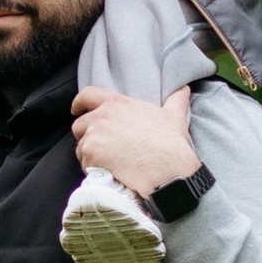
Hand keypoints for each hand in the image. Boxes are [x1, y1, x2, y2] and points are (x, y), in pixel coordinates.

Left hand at [69, 84, 199, 198]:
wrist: (167, 170)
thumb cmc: (170, 143)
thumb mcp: (174, 115)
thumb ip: (176, 100)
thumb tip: (184, 89)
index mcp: (117, 104)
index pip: (87, 95)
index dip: (79, 103)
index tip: (76, 109)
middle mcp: (101, 117)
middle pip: (79, 125)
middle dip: (86, 135)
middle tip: (100, 146)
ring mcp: (94, 137)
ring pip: (81, 147)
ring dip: (89, 155)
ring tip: (106, 163)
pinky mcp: (91, 156)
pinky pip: (83, 164)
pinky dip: (91, 170)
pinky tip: (106, 173)